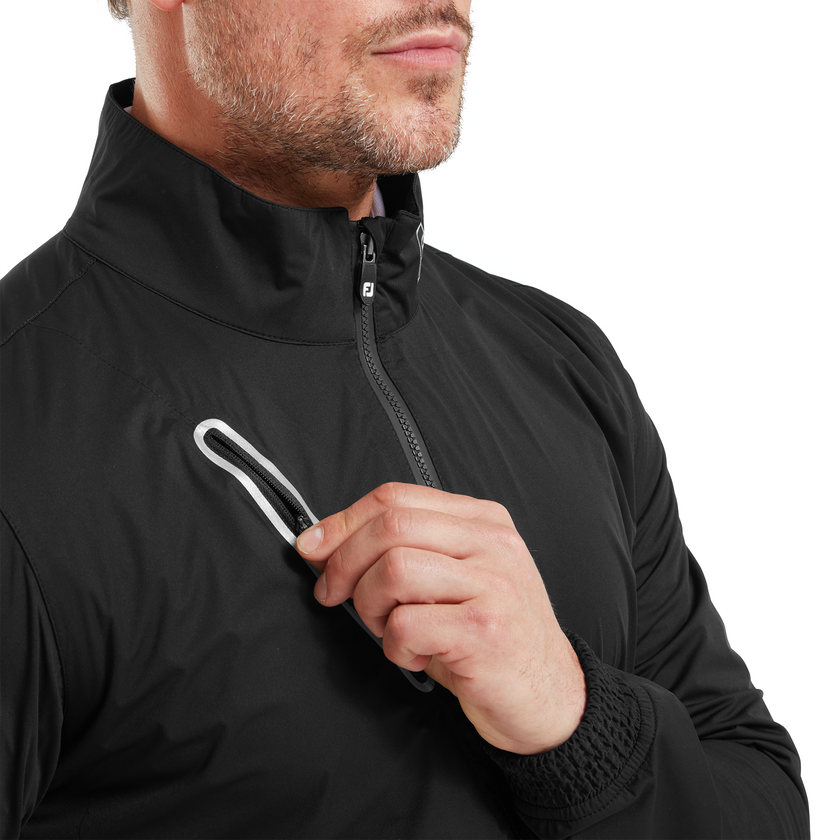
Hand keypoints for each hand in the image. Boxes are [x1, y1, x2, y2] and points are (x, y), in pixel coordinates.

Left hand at [296, 482, 585, 754]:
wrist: (550, 696)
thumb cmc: (490, 636)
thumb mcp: (454, 577)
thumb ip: (406, 549)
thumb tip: (325, 542)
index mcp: (482, 519)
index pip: (396, 498)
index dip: (343, 521)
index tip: (313, 547)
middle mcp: (492, 542)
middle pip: (390, 526)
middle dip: (343, 563)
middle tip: (334, 595)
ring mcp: (493, 584)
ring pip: (394, 569)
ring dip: (371, 606)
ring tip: (389, 628)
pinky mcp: (485, 630)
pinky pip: (407, 624)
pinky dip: (394, 645)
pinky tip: (416, 654)